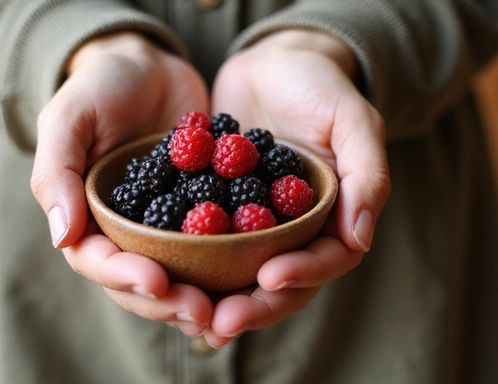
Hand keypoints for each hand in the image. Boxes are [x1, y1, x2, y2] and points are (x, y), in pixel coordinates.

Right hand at [31, 32, 213, 335]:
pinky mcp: (203, 214)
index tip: (157, 282)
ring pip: (181, 275)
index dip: (126, 278)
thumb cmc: (100, 87)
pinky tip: (258, 277)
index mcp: (88, 219)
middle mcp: (127, 232)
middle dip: (170, 302)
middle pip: (142, 283)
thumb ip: (56, 174)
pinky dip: (233, 265)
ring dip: (204, 297)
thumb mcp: (68, 119)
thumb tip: (61, 238)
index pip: (99, 262)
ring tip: (232, 311)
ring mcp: (166, 227)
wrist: (150, 67)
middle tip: (204, 312)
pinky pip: (216, 244)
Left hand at [204, 29, 390, 346]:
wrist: (272, 63)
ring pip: (239, 272)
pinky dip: (190, 262)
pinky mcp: (218, 209)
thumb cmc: (319, 85)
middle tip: (220, 322)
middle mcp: (293, 228)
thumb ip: (366, 174)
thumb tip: (361, 239)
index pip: (325, 260)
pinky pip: (204, 241)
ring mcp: (254, 223)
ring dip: (217, 297)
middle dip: (252, 305)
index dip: (301, 275)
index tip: (270, 279)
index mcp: (331, 216)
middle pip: (278, 281)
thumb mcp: (352, 119)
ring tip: (190, 314)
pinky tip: (165, 279)